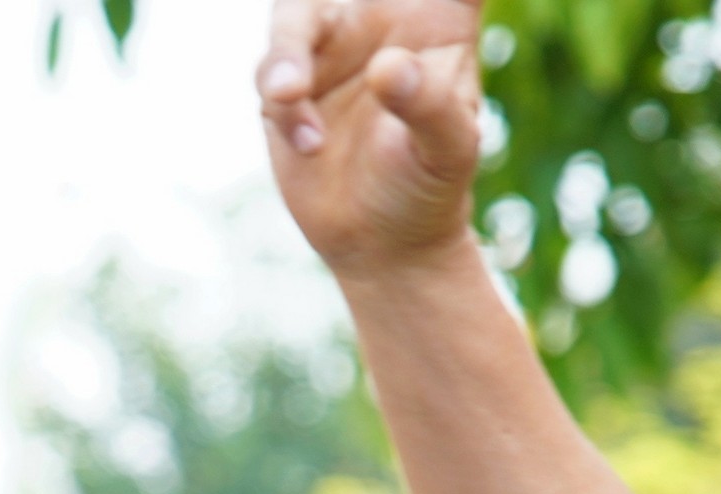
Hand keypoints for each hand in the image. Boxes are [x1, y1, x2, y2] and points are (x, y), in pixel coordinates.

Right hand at [259, 0, 485, 272]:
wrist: (378, 243)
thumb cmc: (429, 189)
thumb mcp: (448, 151)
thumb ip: (428, 105)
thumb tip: (385, 68)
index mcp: (441, 14)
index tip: (393, 45)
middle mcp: (382, 17)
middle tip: (303, 52)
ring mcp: (330, 46)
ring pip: (295, 17)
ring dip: (286, 52)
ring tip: (287, 95)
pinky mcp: (289, 83)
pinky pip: (272, 73)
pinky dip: (283, 105)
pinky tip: (310, 145)